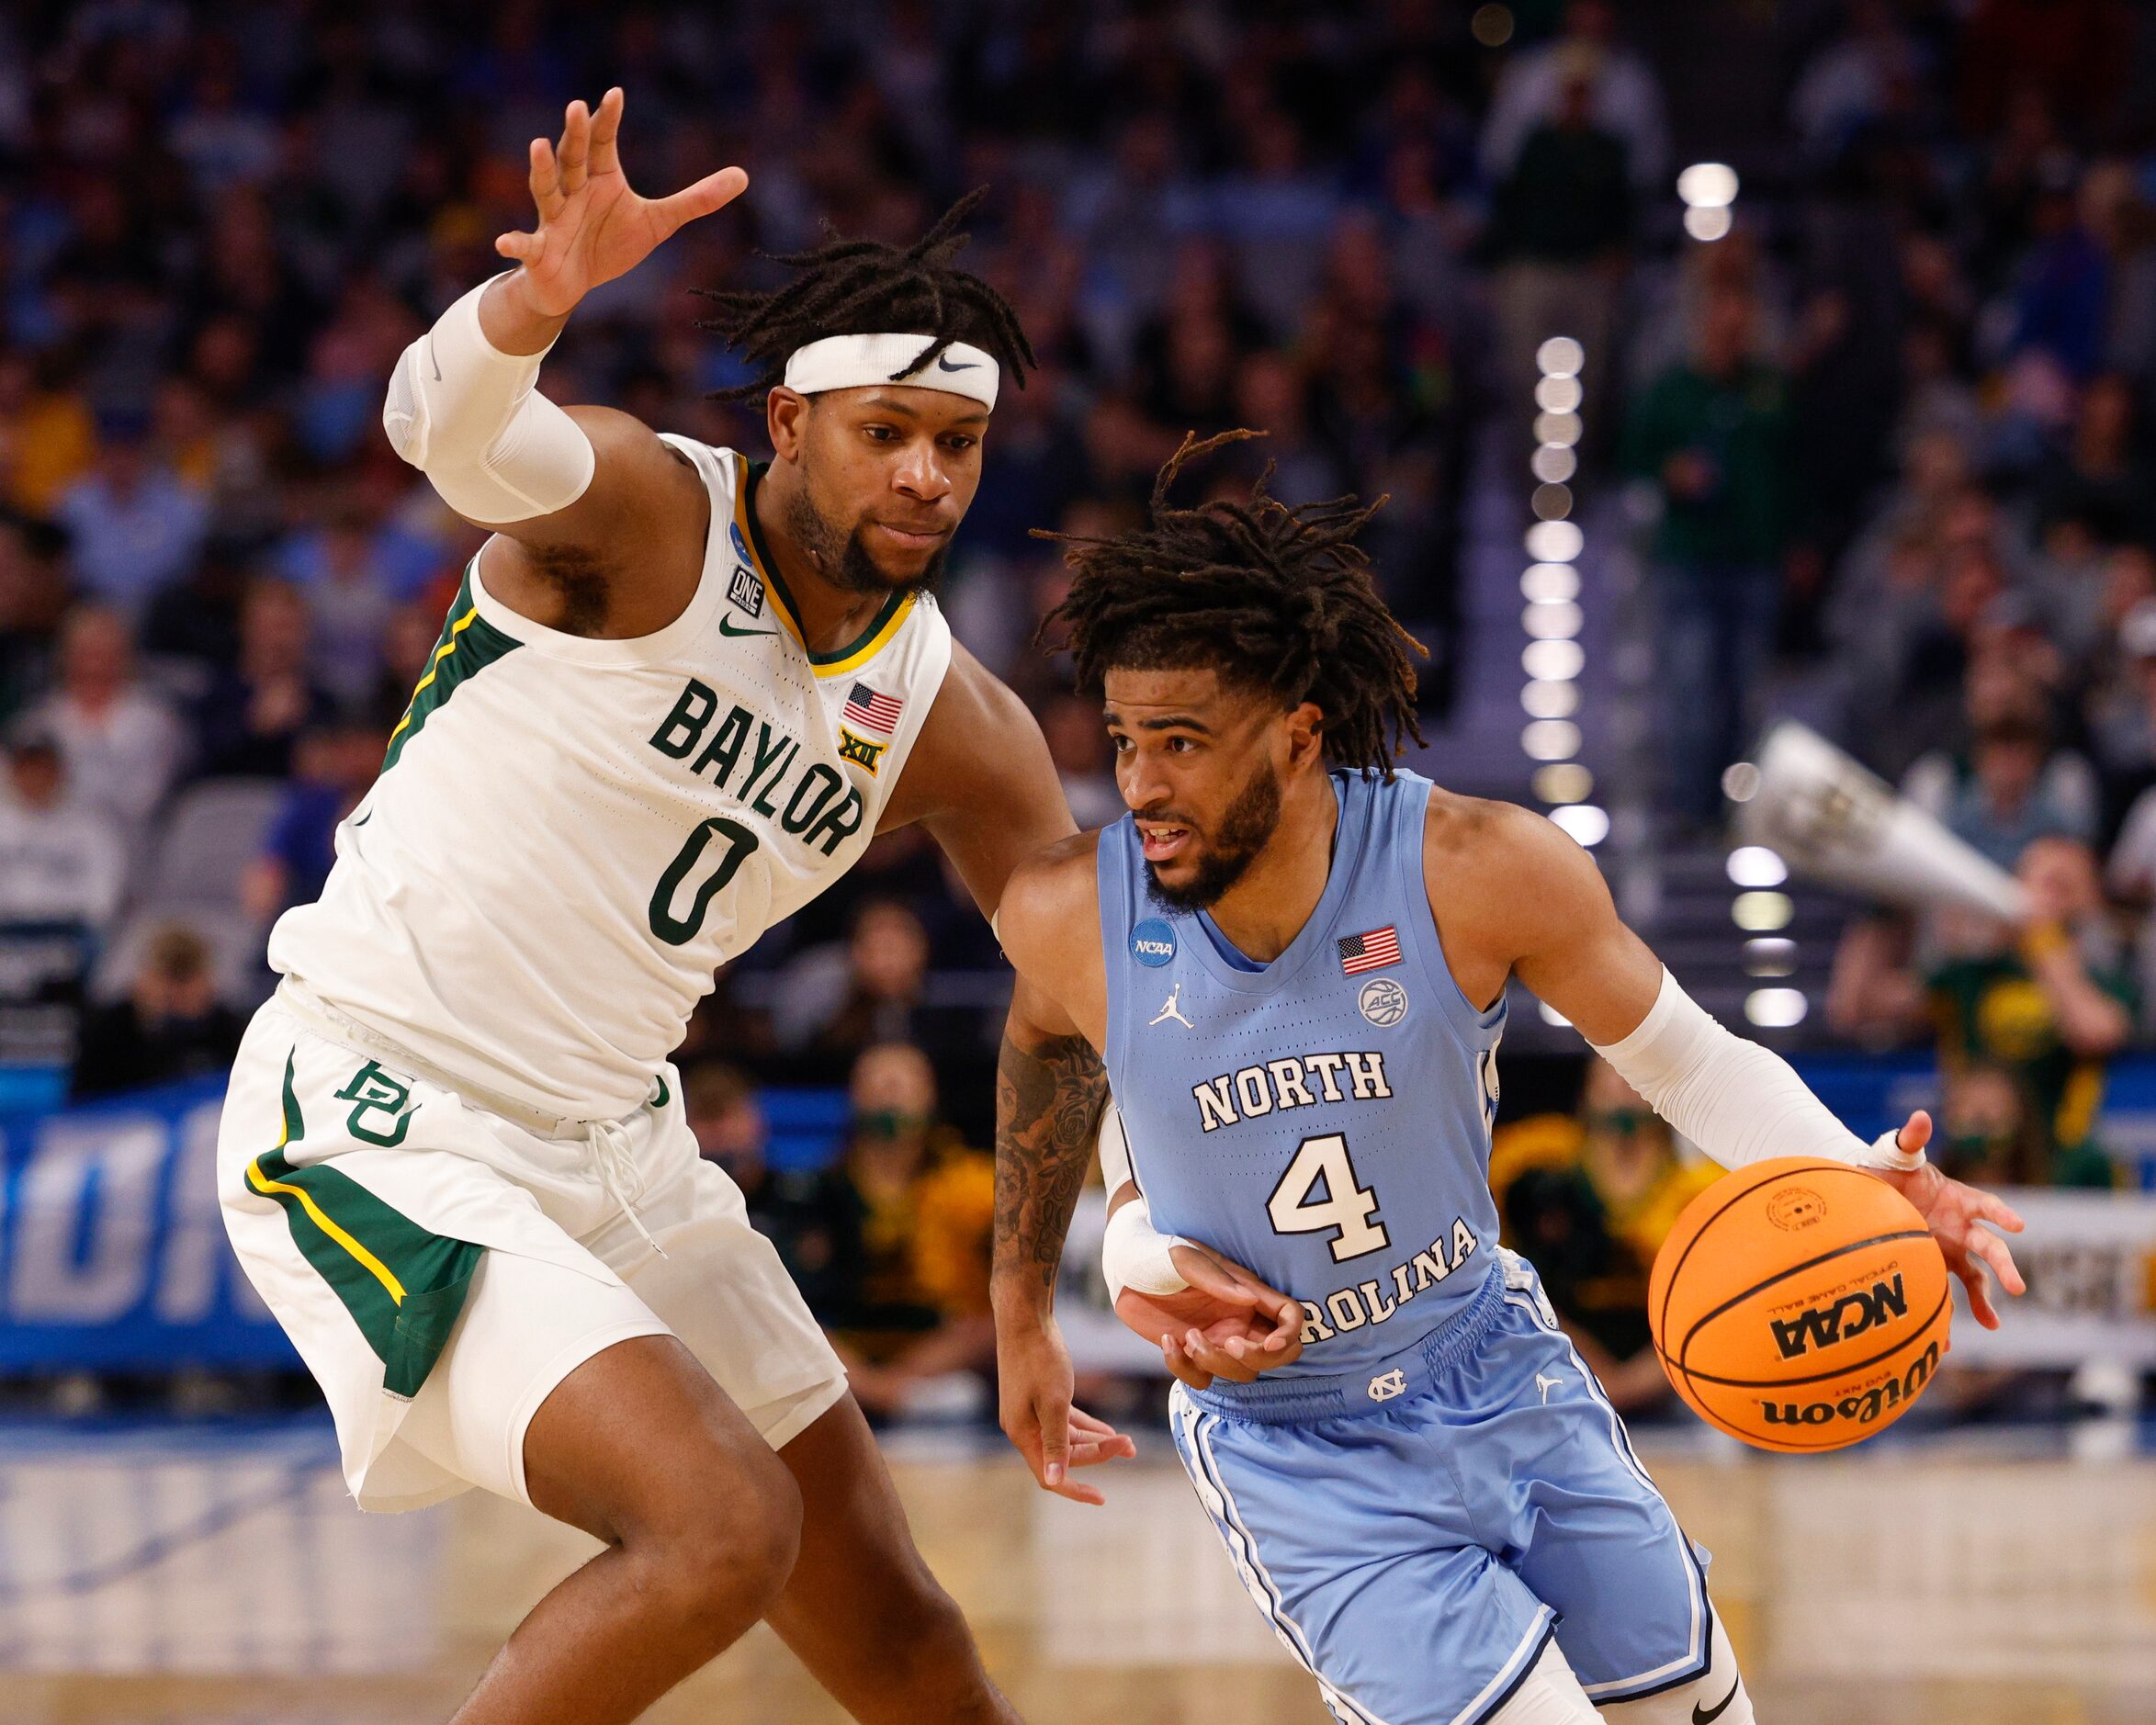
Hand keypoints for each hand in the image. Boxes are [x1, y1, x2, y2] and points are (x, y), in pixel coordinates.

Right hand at [496, 88, 746, 318]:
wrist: (573, 284)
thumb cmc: (610, 243)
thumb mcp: (659, 222)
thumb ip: (696, 200)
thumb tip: (743, 176)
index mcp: (599, 179)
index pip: (602, 143)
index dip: (606, 120)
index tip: (615, 94)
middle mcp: (572, 192)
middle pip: (572, 158)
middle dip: (573, 134)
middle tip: (575, 107)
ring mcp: (553, 220)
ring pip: (545, 191)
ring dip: (542, 171)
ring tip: (538, 146)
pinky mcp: (539, 251)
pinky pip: (525, 245)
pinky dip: (514, 242)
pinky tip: (504, 241)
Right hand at [995, 1311, 1135, 1506]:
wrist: (1025, 1319)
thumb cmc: (1040, 1358)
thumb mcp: (1054, 1401)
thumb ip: (1055, 1442)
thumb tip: (1053, 1479)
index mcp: (1023, 1434)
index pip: (1049, 1475)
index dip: (1075, 1490)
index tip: (1101, 1498)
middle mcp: (1024, 1428)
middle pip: (1064, 1455)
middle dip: (1097, 1455)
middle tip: (1130, 1446)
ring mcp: (1031, 1412)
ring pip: (1067, 1438)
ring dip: (1096, 1441)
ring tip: (1127, 1442)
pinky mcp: (1039, 1398)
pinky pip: (1065, 1421)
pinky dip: (1086, 1426)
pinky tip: (1107, 1430)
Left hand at [1115, 1241, 1304, 1390]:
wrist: (1124, 1264)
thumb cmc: (1159, 1251)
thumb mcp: (1185, 1259)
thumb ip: (1216, 1280)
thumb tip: (1249, 1299)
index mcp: (1247, 1292)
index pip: (1290, 1316)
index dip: (1290, 1334)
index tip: (1269, 1344)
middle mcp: (1239, 1318)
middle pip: (1277, 1355)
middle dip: (1258, 1359)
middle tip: (1228, 1344)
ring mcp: (1216, 1337)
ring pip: (1240, 1373)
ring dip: (1216, 1363)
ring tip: (1188, 1336)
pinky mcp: (1190, 1351)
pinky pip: (1201, 1378)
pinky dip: (1185, 1369)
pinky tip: (1166, 1342)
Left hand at [1870, 1110, 2026, 1329]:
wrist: (1868, 1192)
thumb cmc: (1887, 1169)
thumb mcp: (1895, 1154)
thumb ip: (1909, 1138)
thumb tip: (1920, 1115)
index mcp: (1958, 1198)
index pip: (1986, 1205)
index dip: (2001, 1214)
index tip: (2016, 1225)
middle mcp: (1961, 1227)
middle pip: (1990, 1248)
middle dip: (2004, 1266)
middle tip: (2017, 1287)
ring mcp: (1950, 1250)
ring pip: (1975, 1278)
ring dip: (1984, 1300)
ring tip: (1990, 1324)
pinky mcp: (1934, 1268)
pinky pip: (1946, 1294)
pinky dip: (1947, 1316)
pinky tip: (1946, 1344)